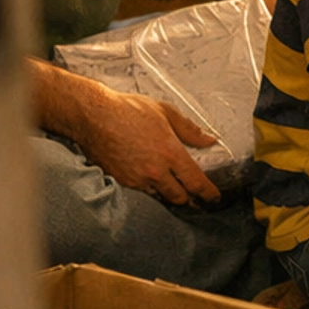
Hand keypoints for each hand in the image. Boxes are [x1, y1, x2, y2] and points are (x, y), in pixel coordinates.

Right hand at [74, 85, 221, 206]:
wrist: (93, 116)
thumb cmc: (129, 110)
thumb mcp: (165, 112)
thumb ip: (190, 129)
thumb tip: (209, 140)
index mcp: (170, 153)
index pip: (195, 182)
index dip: (208, 193)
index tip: (214, 197)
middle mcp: (155, 171)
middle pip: (179, 197)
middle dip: (190, 198)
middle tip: (196, 196)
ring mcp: (137, 179)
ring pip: (161, 197)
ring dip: (170, 195)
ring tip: (176, 190)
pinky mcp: (122, 181)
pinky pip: (143, 193)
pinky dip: (152, 190)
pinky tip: (153, 183)